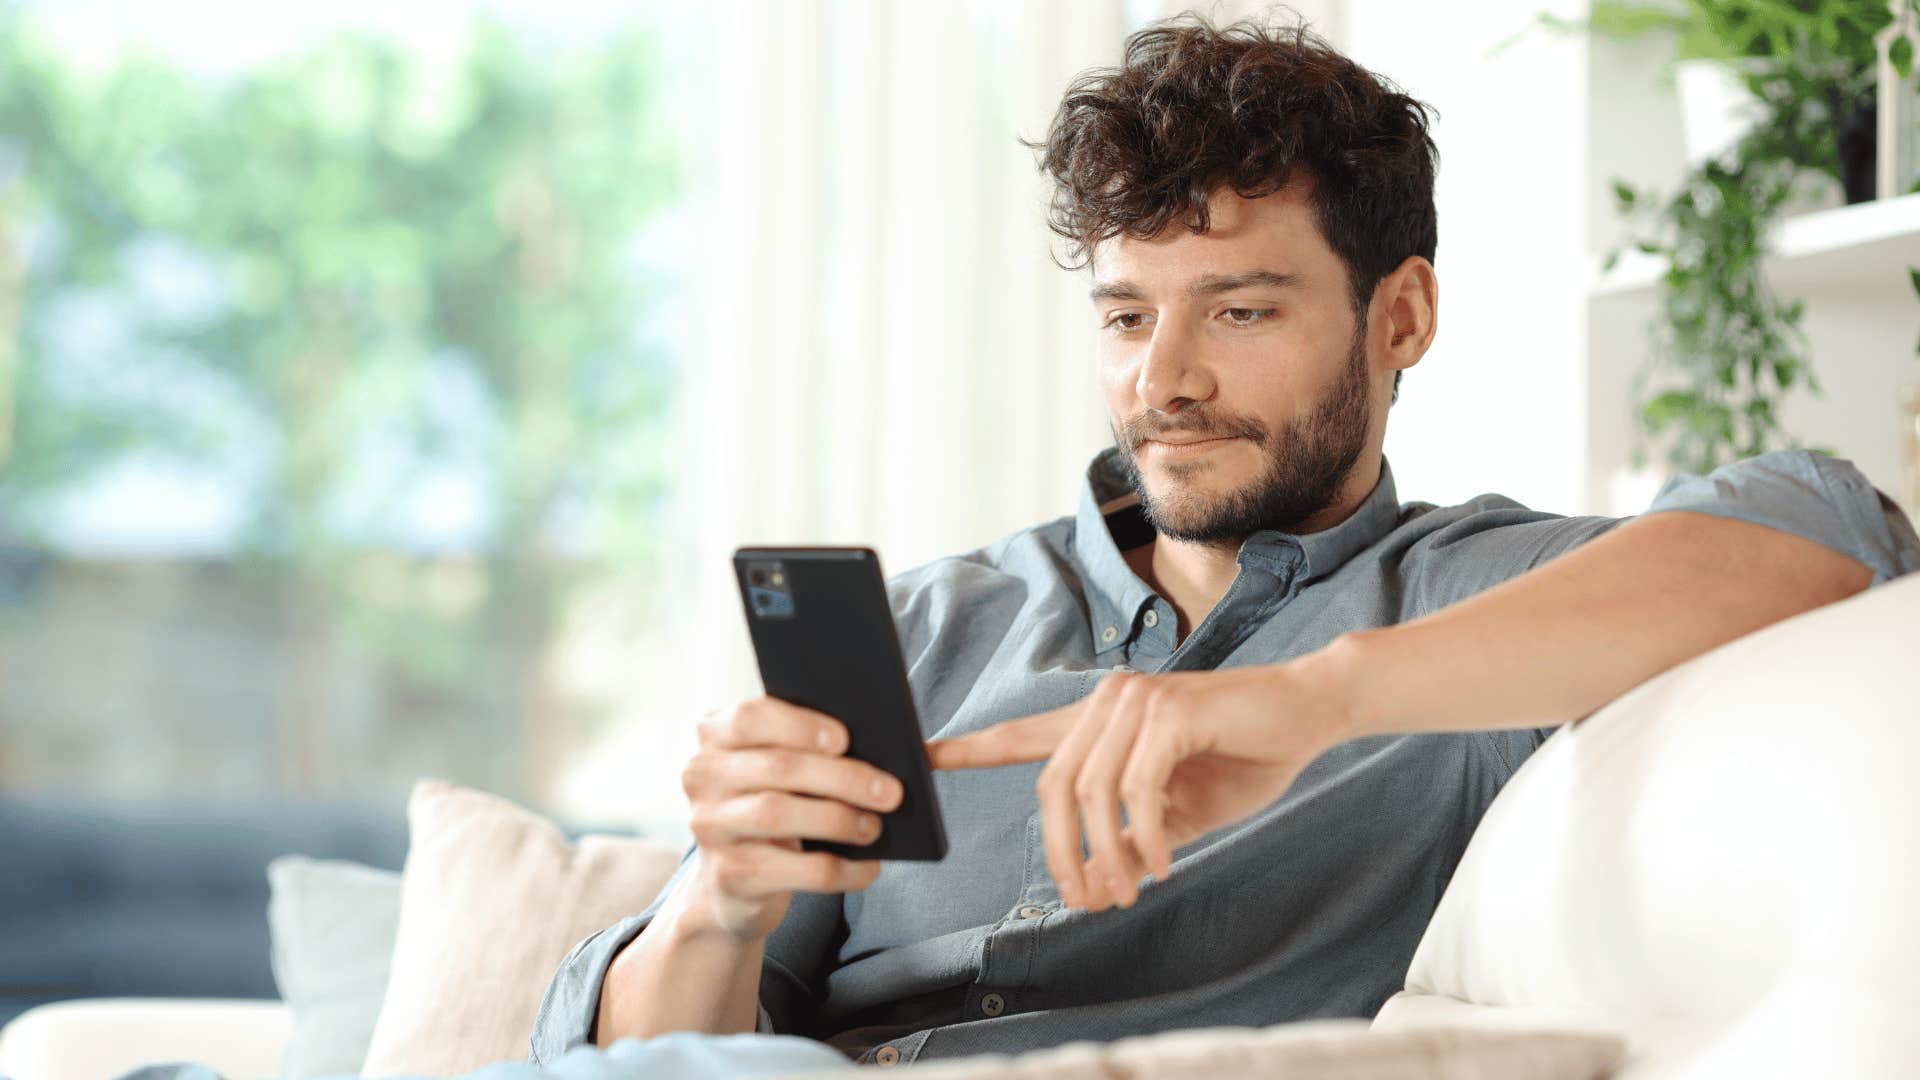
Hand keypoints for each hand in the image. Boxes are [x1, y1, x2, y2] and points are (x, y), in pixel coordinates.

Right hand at [680, 696, 904, 940]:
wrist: (736, 885)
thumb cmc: (776, 806)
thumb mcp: (783, 770)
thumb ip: (812, 747)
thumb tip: (889, 738)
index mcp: (715, 735)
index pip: (751, 716)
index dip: (800, 724)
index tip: (846, 737)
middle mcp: (700, 776)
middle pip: (778, 768)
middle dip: (843, 777)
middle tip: (892, 791)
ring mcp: (710, 828)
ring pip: (781, 814)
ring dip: (842, 819)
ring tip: (878, 825)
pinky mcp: (730, 876)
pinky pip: (796, 870)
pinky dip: (842, 870)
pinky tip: (869, 867)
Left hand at [925, 657, 1355, 912]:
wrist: (1309, 714)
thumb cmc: (1245, 756)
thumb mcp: (1179, 812)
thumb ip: (1132, 837)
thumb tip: (1098, 882)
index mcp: (1103, 721)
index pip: (1024, 735)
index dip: (972, 748)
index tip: (922, 757)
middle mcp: (1109, 702)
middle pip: (1052, 785)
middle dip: (1061, 852)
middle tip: (1085, 899)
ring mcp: (1138, 702)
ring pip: (1090, 792)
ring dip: (1105, 853)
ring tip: (1130, 890)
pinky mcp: (1171, 711)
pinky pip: (1137, 789)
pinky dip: (1145, 835)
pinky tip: (1162, 863)